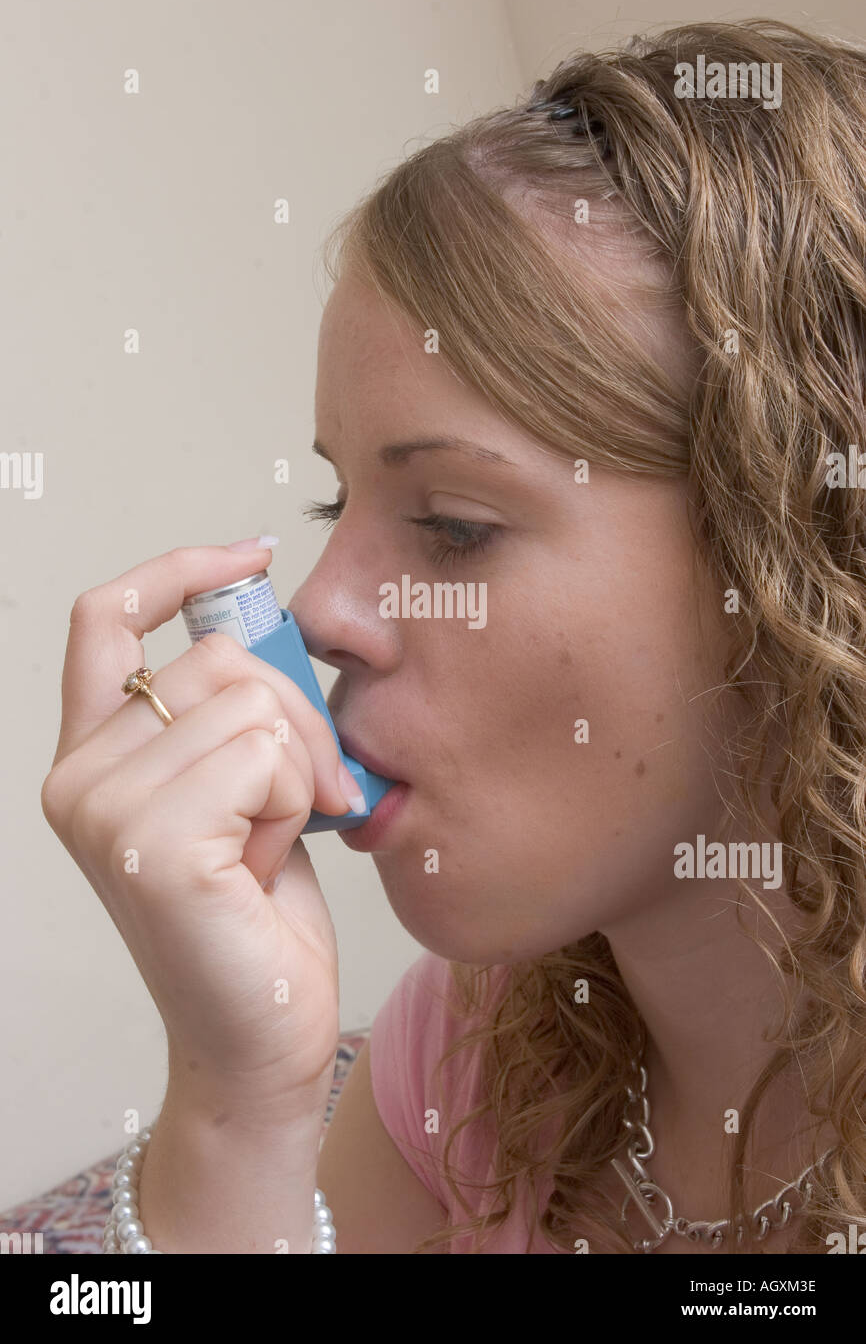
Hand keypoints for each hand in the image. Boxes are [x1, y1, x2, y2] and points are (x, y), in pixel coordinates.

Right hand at [41, 544, 356, 1117]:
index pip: (105, 618)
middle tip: (311, 790)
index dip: (176, 568)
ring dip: (296, 769)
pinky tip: (271, 861)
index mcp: (91, 756)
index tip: (248, 552)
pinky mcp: (151, 845)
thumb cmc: (258, 917)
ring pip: (248, 704)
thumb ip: (230, 710)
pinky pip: (262, 755)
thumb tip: (261, 609)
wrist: (264, 1036)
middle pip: (215, 657)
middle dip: (296, 713)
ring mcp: (103, 811)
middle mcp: (77, 778)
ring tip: (275, 839)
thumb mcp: (240, 788)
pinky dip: (294, 800)